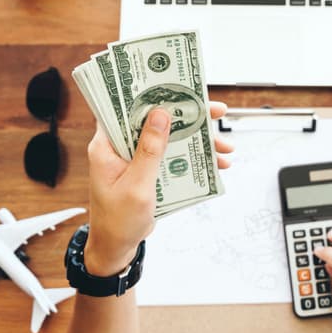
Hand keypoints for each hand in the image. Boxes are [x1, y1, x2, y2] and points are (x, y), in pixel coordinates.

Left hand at [84, 101, 233, 275]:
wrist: (117, 248)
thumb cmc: (118, 221)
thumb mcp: (137, 185)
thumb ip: (149, 150)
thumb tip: (160, 115)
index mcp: (107, 144)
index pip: (127, 107)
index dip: (151, 93)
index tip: (176, 84)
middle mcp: (121, 146)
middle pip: (156, 120)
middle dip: (188, 116)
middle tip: (216, 112)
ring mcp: (136, 158)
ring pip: (170, 138)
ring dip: (198, 141)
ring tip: (225, 147)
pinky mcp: (148, 170)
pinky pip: (173, 157)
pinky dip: (194, 160)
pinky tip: (216, 164)